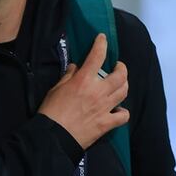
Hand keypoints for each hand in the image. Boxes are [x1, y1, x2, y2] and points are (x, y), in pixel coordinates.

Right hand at [38, 34, 129, 149]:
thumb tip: (76, 68)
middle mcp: (98, 91)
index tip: (103, 39)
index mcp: (84, 80)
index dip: (101, 44)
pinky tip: (118, 110)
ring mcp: (105, 108)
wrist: (54, 137)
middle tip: (118, 66)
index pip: (97, 56)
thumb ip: (68, 76)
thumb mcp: (56, 89)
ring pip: (124, 92)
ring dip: (124, 85)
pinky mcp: (106, 123)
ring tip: (120, 84)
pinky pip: (123, 116)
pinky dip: (123, 112)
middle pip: (120, 75)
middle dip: (122, 67)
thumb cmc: (51, 111)